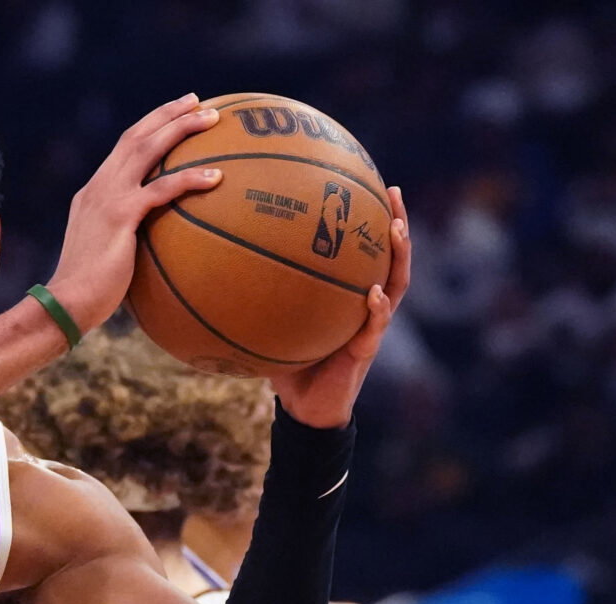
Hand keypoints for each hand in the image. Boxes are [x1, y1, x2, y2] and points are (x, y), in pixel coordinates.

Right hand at [45, 94, 223, 333]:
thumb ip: (124, 241)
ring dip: (182, 128)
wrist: (66, 302)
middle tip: (197, 101)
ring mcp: (107, 198)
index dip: (149, 127)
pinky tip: (216, 177)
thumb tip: (155, 250)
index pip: (123, 149)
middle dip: (168, 114)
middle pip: (136, 137)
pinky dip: (190, 178)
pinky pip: (162, 189)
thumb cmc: (88, 293)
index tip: (175, 115)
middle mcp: (98, 187)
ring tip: (213, 118)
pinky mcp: (120, 215)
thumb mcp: (105, 256)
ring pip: (149, 149)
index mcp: (93, 194)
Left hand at [269, 185, 411, 427]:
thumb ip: (257, 297)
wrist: (304, 410)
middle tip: (391, 190)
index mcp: (348, 297)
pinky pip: (375, 326)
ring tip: (397, 228)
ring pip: (395, 285)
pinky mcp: (365, 351)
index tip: (365, 182)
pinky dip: (376, 309)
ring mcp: (371, 327)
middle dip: (396, 221)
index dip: (367, 218)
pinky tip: (373, 293)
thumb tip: (217, 264)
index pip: (363, 250)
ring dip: (399, 256)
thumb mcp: (271, 325)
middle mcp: (365, 306)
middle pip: (389, 256)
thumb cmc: (288, 365)